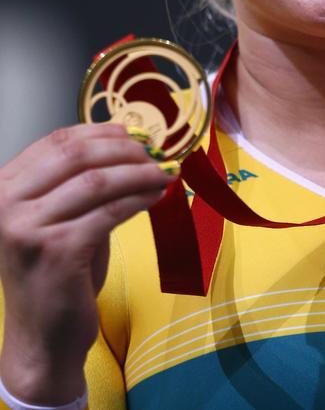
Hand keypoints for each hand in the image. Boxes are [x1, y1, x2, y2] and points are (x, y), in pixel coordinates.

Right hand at [0, 123, 169, 402]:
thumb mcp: (59, 216)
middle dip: (123, 149)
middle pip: (76, 155)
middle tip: (156, 151)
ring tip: (164, 172)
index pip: (55, 141)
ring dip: (139, 172)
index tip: (134, 132)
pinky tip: (158, 196)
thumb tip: (131, 143)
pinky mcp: (58, 250)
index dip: (100, 131)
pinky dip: (139, 199)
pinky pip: (110, 212)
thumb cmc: (56, 272)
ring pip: (97, 182)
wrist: (42, 336)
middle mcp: (6, 204)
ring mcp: (28, 228)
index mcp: (3, 188)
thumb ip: (80, 180)